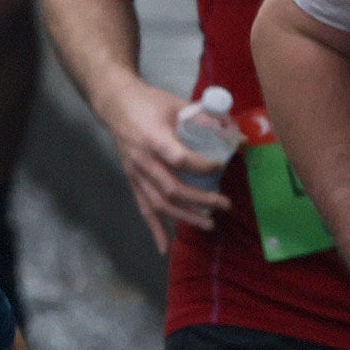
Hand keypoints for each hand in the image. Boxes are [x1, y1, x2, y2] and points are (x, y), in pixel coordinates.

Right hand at [96, 73, 223, 248]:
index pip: (180, 159)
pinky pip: (143, 208)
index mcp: (153, 137)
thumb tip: (234, 134)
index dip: (202, 167)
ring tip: (209, 224)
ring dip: (185, 216)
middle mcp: (143, 160)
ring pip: (160, 203)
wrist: (115, 103)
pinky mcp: (132, 180)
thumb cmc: (148, 101)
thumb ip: (203, 119)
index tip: (220, 167)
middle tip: (224, 204)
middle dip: (200, 200)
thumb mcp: (175, 103)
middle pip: (172, 188)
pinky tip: (165, 248)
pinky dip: (154, 229)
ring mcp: (136, 173)